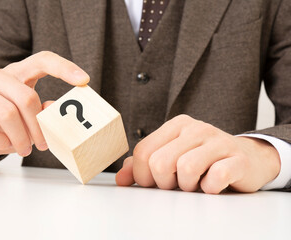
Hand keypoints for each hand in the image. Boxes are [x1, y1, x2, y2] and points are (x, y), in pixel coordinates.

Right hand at [0, 51, 88, 161]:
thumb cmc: (4, 126)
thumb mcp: (27, 120)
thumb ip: (42, 112)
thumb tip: (57, 109)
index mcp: (16, 73)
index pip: (42, 60)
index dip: (64, 68)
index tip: (84, 81)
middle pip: (26, 96)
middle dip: (38, 127)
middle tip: (42, 145)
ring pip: (6, 112)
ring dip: (20, 138)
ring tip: (24, 149)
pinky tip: (4, 146)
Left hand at [116, 115, 280, 193]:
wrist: (247, 159)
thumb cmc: (203, 160)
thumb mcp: (171, 157)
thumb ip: (143, 165)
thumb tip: (121, 179)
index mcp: (176, 125)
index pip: (143, 152)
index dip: (143, 175)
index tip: (155, 182)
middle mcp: (196, 128)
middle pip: (160, 162)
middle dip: (164, 183)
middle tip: (177, 184)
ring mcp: (218, 141)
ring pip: (186, 168)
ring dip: (188, 186)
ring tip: (196, 183)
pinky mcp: (237, 158)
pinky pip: (216, 177)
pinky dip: (210, 188)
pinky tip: (213, 184)